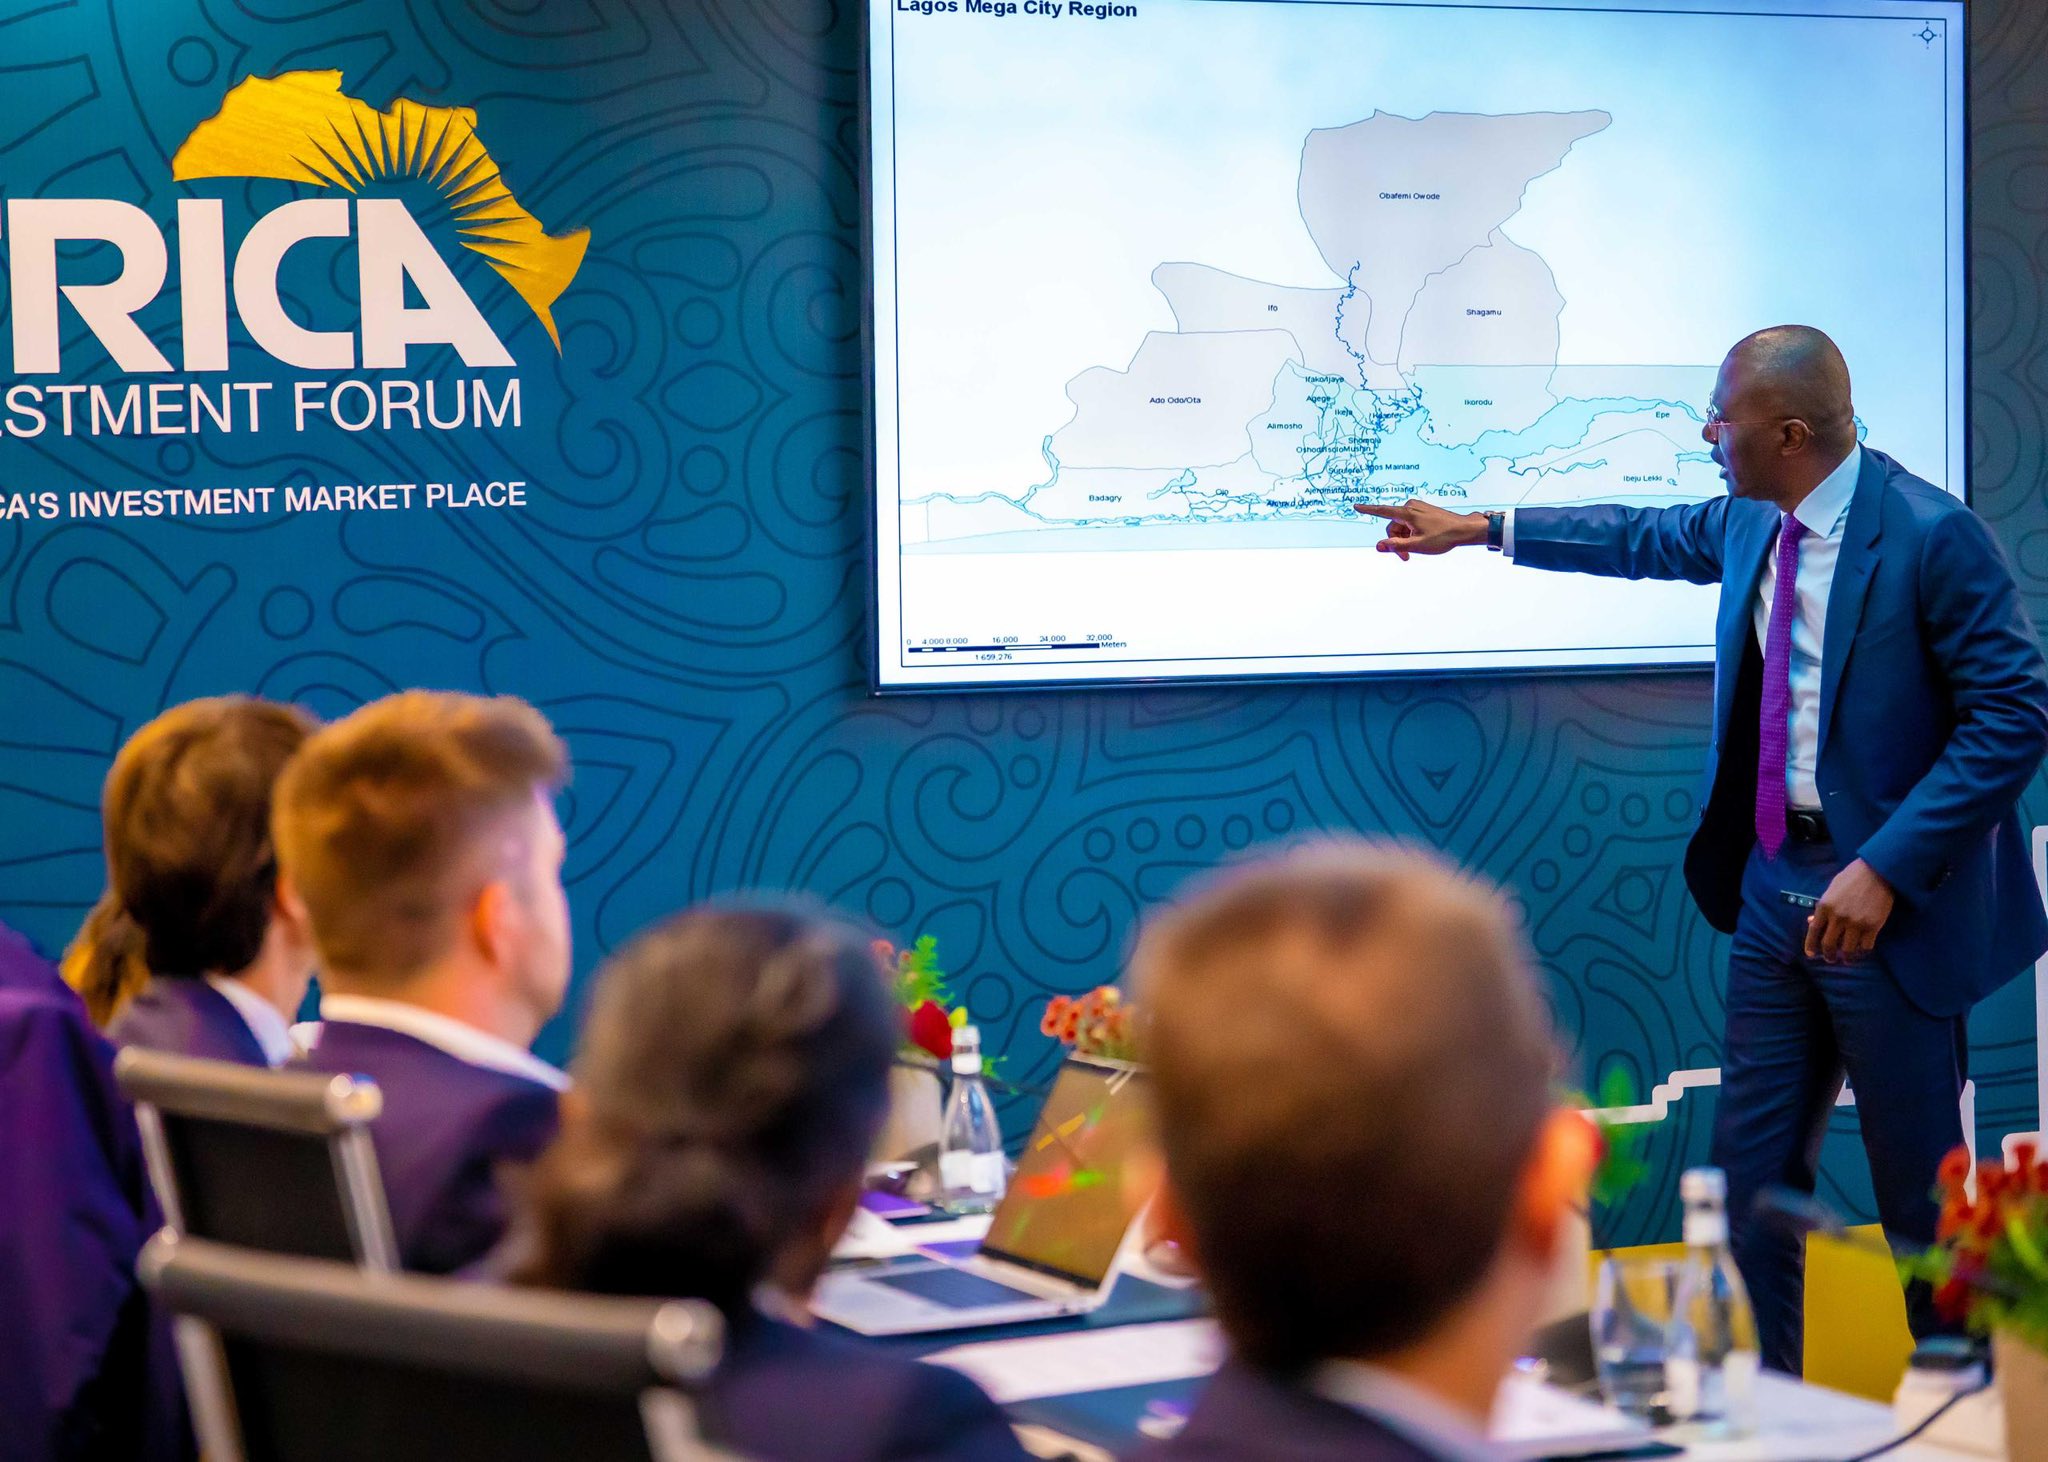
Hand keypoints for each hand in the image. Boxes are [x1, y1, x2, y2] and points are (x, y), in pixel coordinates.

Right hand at [1354, 500, 1488, 558]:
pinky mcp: (1422, 511)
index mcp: (1407, 512)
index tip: (1355, 506)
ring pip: (1401, 526)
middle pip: (1393, 526)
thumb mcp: (1417, 545)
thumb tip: (1377, 546)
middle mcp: (1410, 506)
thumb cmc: (1443, 537)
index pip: (1382, 511)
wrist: (1464, 530)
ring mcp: (1417, 508)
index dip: (1368, 510)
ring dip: (1404, 539)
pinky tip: (1420, 541)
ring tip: (1415, 551)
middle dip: (1396, 541)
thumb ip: (1396, 546)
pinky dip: (1411, 534)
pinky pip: (1409, 523)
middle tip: (1406, 557)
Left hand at [1804, 859, 1894, 963]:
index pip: (1813, 930)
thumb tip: (1813, 921)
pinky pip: (1866, 947)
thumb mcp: (1832, 889)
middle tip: (1830, 959)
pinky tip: (1861, 951)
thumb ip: (1822, 907)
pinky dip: (1862, 952)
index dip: (1810, 945)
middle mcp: (1838, 917)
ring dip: (1846, 957)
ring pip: (1847, 950)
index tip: (1811, 954)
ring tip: (1846, 959)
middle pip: (1829, 944)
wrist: (1878, 872)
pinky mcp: (1873, 927)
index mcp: (1824, 906)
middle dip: (1828, 955)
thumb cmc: (1852, 877)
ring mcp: (1856, 923)